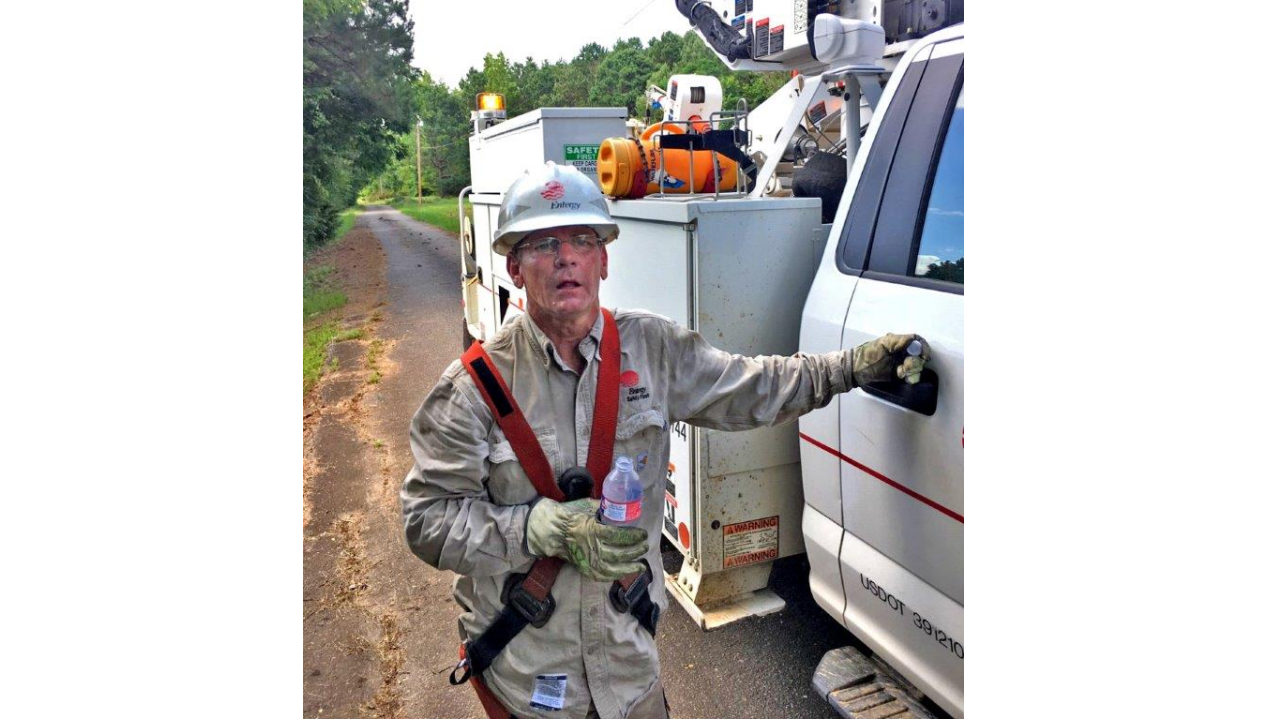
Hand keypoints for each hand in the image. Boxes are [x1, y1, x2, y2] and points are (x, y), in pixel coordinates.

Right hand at [525, 498, 647, 580]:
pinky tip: (624, 573)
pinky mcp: (583, 568)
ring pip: (612, 568)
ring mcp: (586, 560)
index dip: (632, 536)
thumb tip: (622, 506)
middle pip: (618, 553)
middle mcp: (590, 547)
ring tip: (641, 565)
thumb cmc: (569, 515)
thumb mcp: (587, 505)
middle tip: (645, 546)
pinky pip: (601, 576)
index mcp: (591, 529)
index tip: (642, 534)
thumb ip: (604, 508)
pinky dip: (614, 576)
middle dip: (635, 551)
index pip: (617, 535)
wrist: (549, 530)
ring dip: (629, 567)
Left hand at [850, 333, 930, 385]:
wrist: (854, 371)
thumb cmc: (865, 357)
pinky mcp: (898, 374)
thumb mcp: (883, 345)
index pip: (917, 341)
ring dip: (912, 370)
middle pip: (919, 355)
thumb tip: (914, 340)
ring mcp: (900, 363)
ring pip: (917, 366)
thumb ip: (899, 341)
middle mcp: (901, 352)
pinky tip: (901, 376)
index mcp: (897, 342)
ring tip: (900, 372)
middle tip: (904, 366)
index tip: (924, 356)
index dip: (923, 348)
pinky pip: (911, 376)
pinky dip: (910, 377)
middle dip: (915, 362)